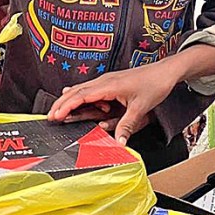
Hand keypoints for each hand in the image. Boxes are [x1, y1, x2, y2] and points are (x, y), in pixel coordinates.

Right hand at [48, 44, 214, 143]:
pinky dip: (81, 98)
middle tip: (50, 117)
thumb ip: (127, 126)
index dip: (66, 106)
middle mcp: (104, 81)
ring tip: (58, 112)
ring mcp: (107, 81)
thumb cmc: (154, 84)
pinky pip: (91, 90)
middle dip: (61, 104)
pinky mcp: (111, 83)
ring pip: (82, 90)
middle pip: (76, 92)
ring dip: (70, 100)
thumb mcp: (140, 108)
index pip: (81, 96)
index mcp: (108, 85)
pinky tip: (78, 102)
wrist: (165, 72)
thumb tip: (118, 142)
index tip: (55, 116)